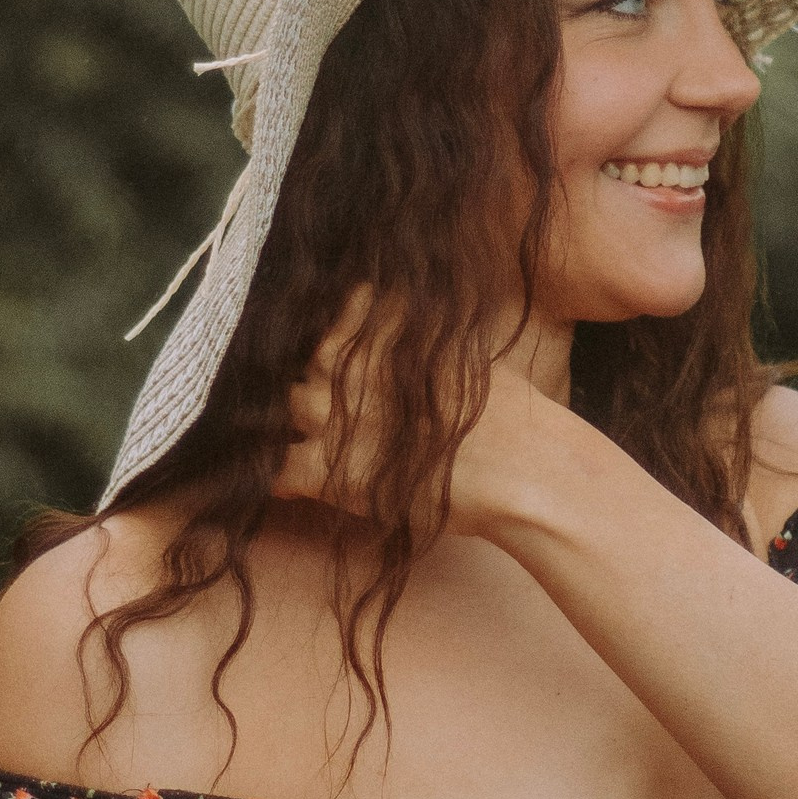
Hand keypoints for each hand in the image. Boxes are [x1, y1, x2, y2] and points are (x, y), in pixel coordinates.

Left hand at [274, 285, 563, 535]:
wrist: (519, 470)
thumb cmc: (508, 413)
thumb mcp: (466, 353)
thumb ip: (427, 335)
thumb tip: (417, 317)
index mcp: (382, 334)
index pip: (335, 315)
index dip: (332, 330)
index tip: (332, 343)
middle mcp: (350, 368)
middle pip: (302, 359)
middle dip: (305, 376)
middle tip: (312, 396)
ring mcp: (334, 417)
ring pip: (282, 407)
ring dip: (283, 420)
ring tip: (289, 434)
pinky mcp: (329, 469)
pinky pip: (280, 467)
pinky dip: (278, 476)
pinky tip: (285, 483)